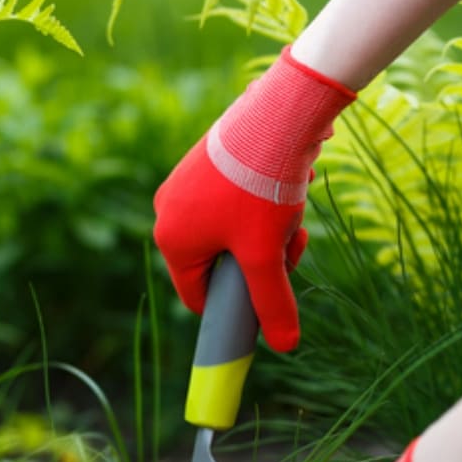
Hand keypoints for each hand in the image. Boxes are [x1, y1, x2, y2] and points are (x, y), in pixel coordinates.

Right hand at [153, 47, 354, 352]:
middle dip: (260, 263)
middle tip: (290, 247)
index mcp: (171, 241)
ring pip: (233, 233)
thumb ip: (273, 303)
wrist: (276, 114)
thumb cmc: (261, 189)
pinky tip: (287, 188)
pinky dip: (263, 205)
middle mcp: (169, 212)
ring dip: (268, 235)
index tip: (268, 300)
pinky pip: (234, 202)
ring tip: (293, 215)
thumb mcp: (268, 255)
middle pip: (220, 264)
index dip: (235, 307)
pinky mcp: (206, 162)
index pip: (198, 297)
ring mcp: (185, 184)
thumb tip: (286, 347)